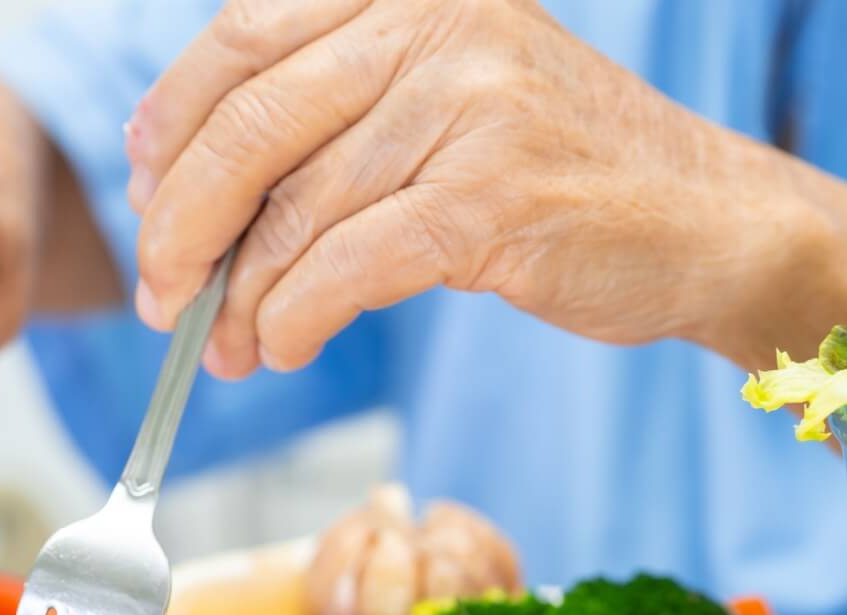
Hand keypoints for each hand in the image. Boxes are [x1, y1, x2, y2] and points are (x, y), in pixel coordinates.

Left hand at [124, 0, 838, 377]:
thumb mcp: (443, 101)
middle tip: (161, 297)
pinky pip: (351, 265)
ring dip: (240, 298)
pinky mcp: (495, 195)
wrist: (705, 219)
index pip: (243, 38)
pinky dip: (297, 317)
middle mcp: (437, 21)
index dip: (172, 123)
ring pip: (297, 210)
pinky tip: (282, 347)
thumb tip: (189, 195)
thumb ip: (334, 117)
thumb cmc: (558, 173)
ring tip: (224, 349)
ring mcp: (471, 102)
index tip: (141, 195)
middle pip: (251, 125)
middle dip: (182, 226)